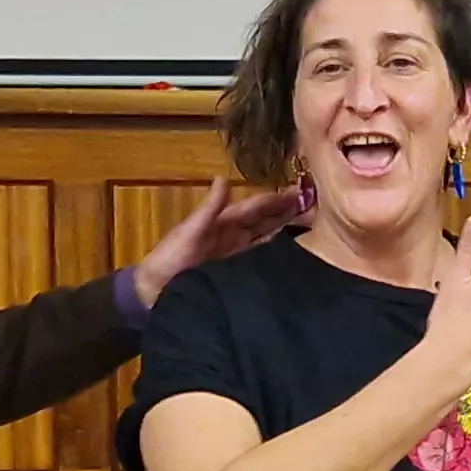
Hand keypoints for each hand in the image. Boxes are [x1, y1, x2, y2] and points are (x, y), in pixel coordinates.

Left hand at [132, 177, 299, 292]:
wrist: (154, 292)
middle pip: (265, 220)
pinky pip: (260, 258)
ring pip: (266, 237)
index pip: (254, 207)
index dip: (275, 199)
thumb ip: (208, 209)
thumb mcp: (188, 233)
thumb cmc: (169, 260)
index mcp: (222, 222)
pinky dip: (277, 252)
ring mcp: (235, 254)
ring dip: (286, 228)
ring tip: (313, 223)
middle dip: (287, 210)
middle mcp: (232, 235)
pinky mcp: (236, 272)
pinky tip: (293, 251)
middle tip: (316, 204)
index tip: (300, 190)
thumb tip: (223, 178)